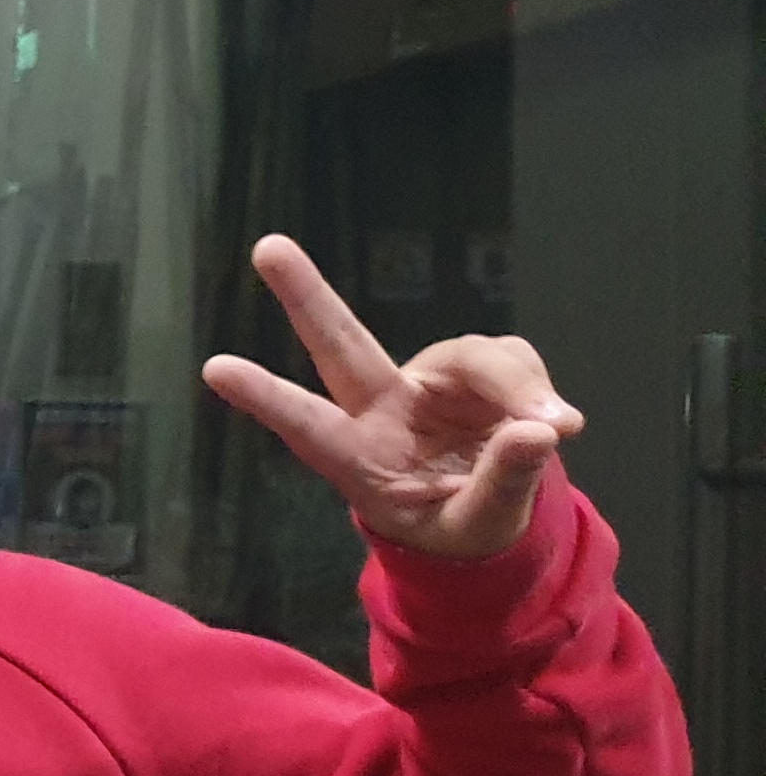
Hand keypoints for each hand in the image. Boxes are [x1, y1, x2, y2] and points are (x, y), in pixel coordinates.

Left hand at [203, 234, 581, 560]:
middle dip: (307, 296)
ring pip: (470, 355)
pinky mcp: (473, 369)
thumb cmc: (462, 528)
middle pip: (343, 345)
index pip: (307, 427)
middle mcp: (382, 410)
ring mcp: (427, 383)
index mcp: (358, 460)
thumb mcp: (480, 525)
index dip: (266, 398)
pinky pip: (510, 358)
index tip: (216, 369)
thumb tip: (537, 431)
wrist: (491, 517)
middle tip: (267, 247)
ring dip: (517, 387)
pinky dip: (536, 388)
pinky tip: (555, 424)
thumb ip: (503, 483)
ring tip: (558, 429)